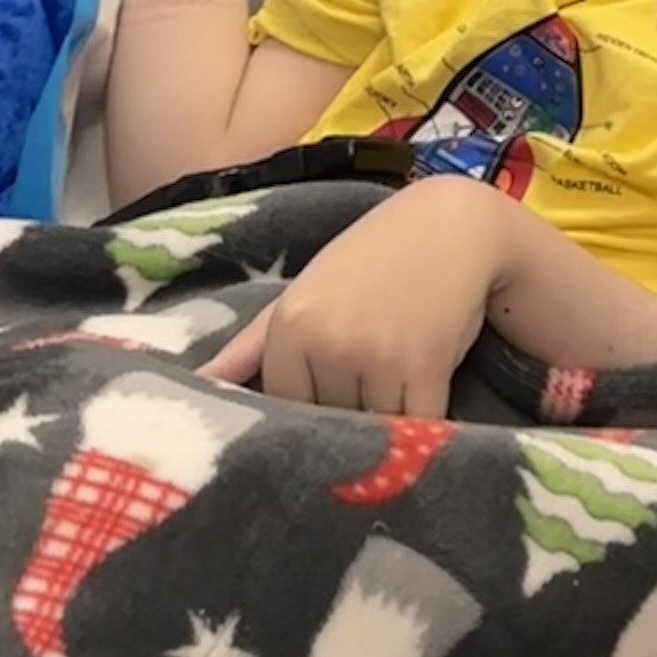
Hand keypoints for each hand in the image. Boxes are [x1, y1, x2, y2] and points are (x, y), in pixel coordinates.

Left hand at [199, 175, 519, 414]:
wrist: (455, 228)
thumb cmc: (373, 259)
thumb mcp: (306, 292)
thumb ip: (252, 343)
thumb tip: (201, 380)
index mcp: (290, 326)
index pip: (286, 405)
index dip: (312, 405)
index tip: (335, 388)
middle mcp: (327, 344)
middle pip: (330, 420)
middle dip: (350, 414)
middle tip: (375, 382)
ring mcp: (376, 357)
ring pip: (374, 428)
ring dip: (390, 420)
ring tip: (402, 381)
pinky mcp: (424, 367)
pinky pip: (418, 423)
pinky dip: (425, 421)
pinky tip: (428, 393)